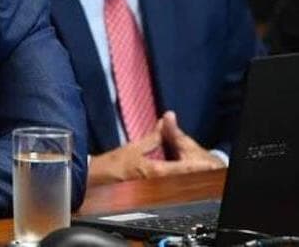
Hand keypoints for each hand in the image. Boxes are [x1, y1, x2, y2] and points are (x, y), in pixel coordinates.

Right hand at [88, 111, 223, 185]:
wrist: (100, 179)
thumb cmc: (114, 163)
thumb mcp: (134, 147)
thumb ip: (154, 136)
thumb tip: (165, 121)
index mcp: (155, 170)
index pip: (183, 168)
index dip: (199, 166)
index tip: (211, 163)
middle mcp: (158, 182)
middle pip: (186, 179)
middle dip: (199, 173)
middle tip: (212, 166)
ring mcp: (156, 188)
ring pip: (180, 184)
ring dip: (192, 177)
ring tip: (204, 172)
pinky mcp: (153, 192)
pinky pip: (172, 186)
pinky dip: (181, 181)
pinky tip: (186, 178)